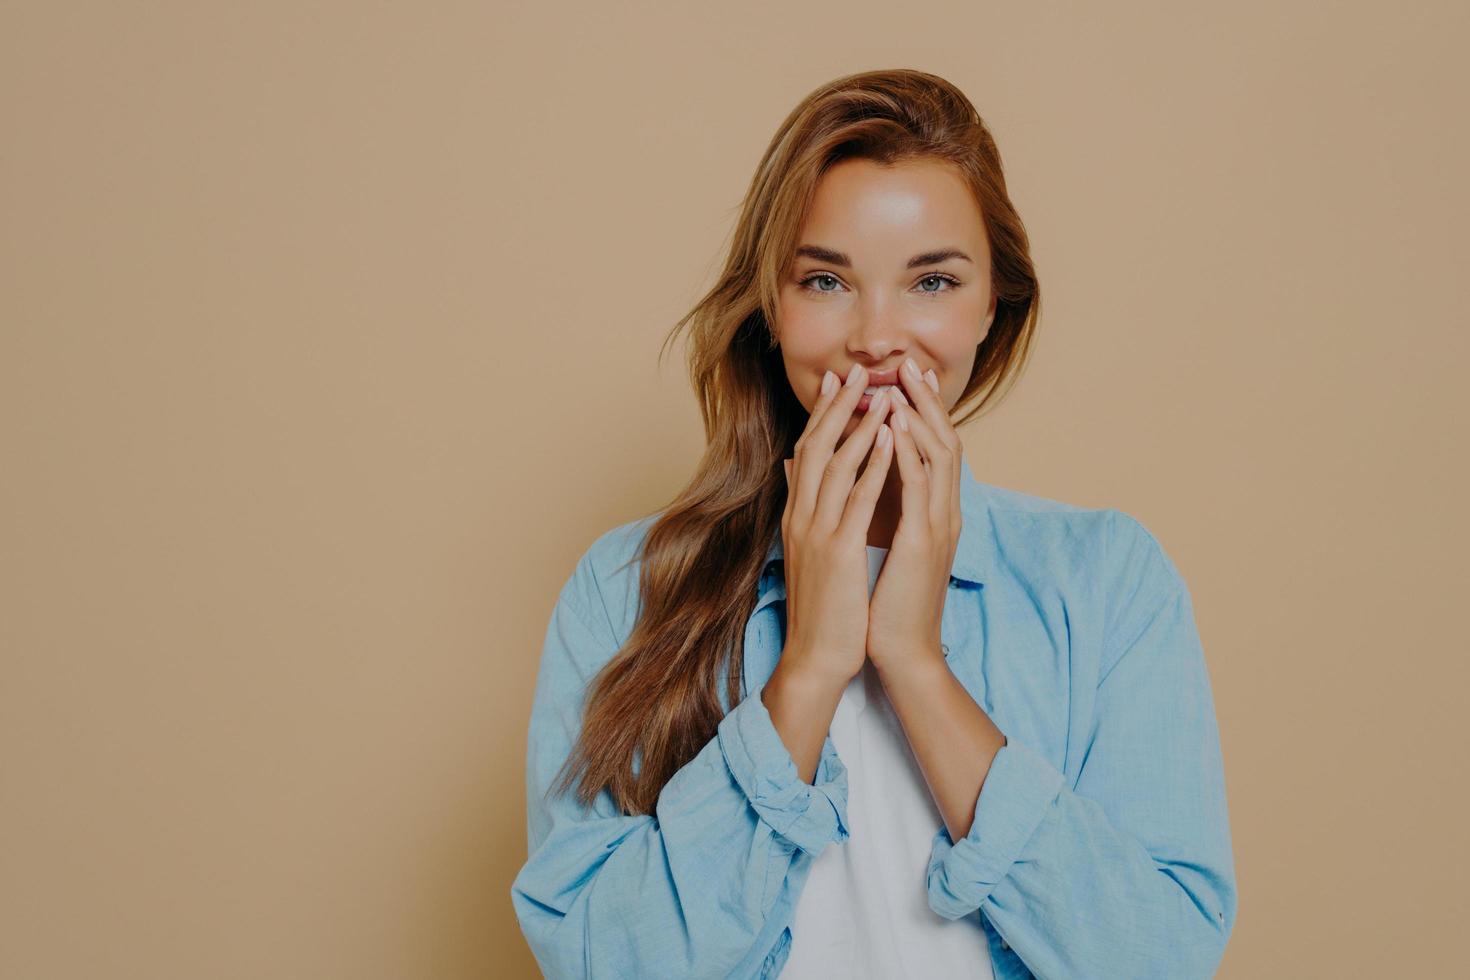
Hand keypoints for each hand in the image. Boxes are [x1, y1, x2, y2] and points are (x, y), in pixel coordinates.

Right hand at [780, 364, 895, 688]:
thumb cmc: (823, 609)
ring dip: (862, 425)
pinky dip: (875, 464)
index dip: (822, 417)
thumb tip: (794, 469)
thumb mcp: (808, 551)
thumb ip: (802, 506)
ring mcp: (817, 533)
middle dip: (838, 408)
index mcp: (797, 517)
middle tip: (856, 372)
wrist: (817, 657)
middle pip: (816, 448)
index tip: (837, 384)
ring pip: (837, 465)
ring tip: (883, 394)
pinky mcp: (838, 552)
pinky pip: (858, 498)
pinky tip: (892, 438)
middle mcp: (801, 518)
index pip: (807, 454)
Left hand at [866, 357, 962, 672]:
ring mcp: (938, 526)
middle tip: (909, 365)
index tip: (905, 379)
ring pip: (938, 455)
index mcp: (934, 514)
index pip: (934, 450)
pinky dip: (908, 452)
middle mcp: (944, 513)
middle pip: (944, 441)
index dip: (923, 412)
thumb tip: (856, 476)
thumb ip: (879, 508)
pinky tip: (895, 427)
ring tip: (901, 383)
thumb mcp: (883, 545)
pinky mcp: (923, 542)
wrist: (902, 652)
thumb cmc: (888, 602)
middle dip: (926, 402)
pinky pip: (919, 487)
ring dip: (919, 416)